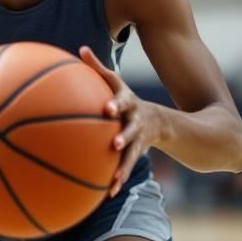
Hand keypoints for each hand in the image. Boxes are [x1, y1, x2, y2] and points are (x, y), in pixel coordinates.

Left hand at [80, 46, 156, 196]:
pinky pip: (128, 166)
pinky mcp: (138, 152)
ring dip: (124, 165)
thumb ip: (98, 68)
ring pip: (132, 152)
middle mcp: (136, 120)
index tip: (107, 108)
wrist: (161, 121)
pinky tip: (110, 191)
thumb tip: (80, 48)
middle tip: (115, 143)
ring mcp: (139, 138)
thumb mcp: (117, 83)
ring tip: (115, 178)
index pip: (122, 100)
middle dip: (125, 135)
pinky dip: (119, 177)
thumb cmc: (127, 100)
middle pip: (132, 127)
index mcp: (128, 102)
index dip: (116, 103)